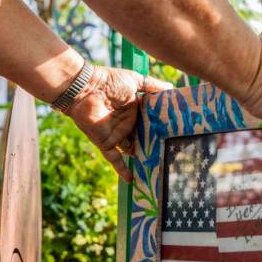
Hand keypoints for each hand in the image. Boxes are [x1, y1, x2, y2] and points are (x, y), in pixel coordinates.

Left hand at [65, 65, 171, 181]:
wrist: (84, 88)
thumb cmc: (109, 81)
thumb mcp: (135, 81)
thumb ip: (152, 86)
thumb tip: (172, 88)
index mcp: (134, 109)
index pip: (150, 120)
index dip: (161, 126)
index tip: (177, 133)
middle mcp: (127, 123)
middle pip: (143, 137)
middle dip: (154, 144)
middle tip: (172, 152)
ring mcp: (117, 134)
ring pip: (132, 149)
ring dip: (143, 157)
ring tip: (160, 167)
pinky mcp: (106, 142)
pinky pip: (115, 158)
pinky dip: (122, 169)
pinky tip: (132, 180)